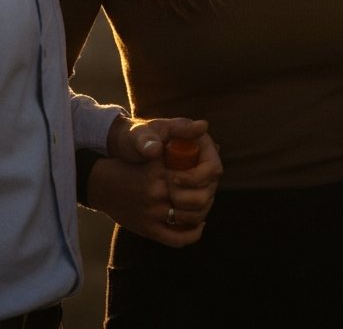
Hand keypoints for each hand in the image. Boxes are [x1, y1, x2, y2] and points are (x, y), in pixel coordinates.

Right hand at [92, 116, 222, 246]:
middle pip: (200, 198)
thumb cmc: (131, 159)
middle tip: (210, 188)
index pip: (201, 175)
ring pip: (192, 218)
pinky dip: (192, 234)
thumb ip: (179, 135)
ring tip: (205, 203)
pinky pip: (175, 239)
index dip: (212, 173)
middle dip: (210, 193)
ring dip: (204, 211)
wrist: (101, 183)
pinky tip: (199, 225)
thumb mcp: (153, 143)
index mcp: (162, 169)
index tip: (211, 170)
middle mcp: (158, 192)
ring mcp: (152, 213)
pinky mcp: (147, 229)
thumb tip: (207, 132)